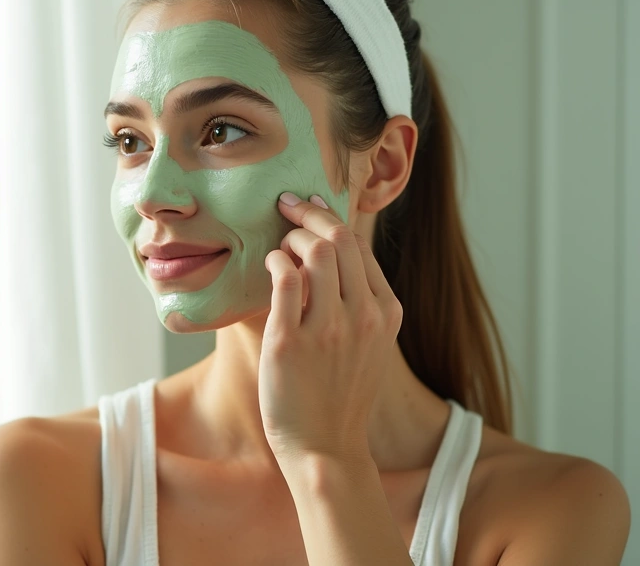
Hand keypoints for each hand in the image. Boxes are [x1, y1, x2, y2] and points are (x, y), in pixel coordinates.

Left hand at [259, 192, 402, 464]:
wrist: (325, 446)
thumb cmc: (339, 394)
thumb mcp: (368, 344)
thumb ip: (359, 303)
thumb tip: (332, 255)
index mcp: (385, 312)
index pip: (360, 245)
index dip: (331, 220)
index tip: (310, 208)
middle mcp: (362, 315)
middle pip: (338, 238)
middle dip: (308, 215)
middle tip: (286, 207)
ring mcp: (328, 327)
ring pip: (313, 251)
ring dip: (289, 237)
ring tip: (278, 244)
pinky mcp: (290, 340)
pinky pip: (284, 278)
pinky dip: (274, 261)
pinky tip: (269, 264)